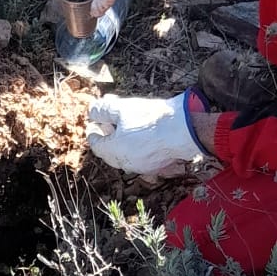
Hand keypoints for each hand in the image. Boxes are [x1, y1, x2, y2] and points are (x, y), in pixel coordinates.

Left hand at [85, 93, 200, 174]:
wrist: (184, 129)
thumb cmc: (151, 118)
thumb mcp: (122, 108)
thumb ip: (103, 110)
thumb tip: (92, 112)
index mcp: (113, 151)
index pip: (96, 144)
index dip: (93, 131)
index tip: (95, 121)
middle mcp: (126, 163)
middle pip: (110, 152)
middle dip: (108, 135)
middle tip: (109, 121)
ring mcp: (143, 167)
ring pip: (127, 155)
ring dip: (123, 141)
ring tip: (128, 125)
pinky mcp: (158, 166)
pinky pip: (143, 157)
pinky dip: (139, 146)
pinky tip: (145, 134)